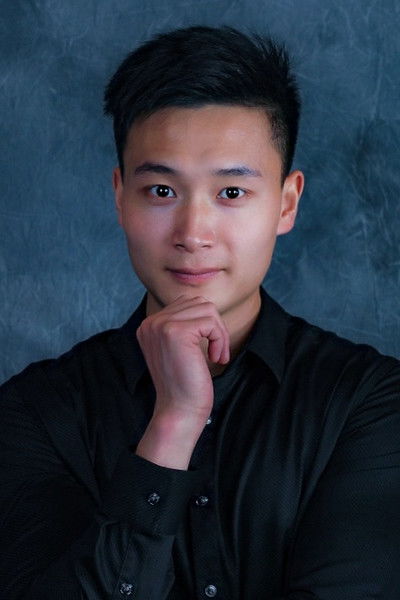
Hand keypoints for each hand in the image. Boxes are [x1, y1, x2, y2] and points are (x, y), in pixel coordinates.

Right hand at [135, 295, 229, 467]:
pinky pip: (210, 322)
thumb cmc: (185, 384)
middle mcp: (151, 322)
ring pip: (207, 309)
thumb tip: (207, 306)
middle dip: (215, 326)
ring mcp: (160, 325)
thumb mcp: (181, 349)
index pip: (186, 303)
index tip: (210, 349)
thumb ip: (185, 325)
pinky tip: (215, 358)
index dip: (206, 324)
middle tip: (217, 351)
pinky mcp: (175, 332)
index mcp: (149, 325)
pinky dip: (220, 339)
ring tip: (217, 355)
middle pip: (198, 302)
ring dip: (219, 333)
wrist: (179, 410)